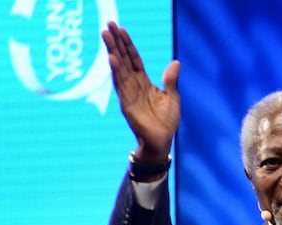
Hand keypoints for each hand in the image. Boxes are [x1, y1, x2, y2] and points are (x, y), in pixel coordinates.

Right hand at [101, 21, 179, 160]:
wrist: (162, 141)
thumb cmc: (166, 121)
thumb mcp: (172, 97)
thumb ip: (171, 80)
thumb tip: (176, 62)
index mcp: (144, 82)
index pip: (134, 59)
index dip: (128, 44)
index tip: (121, 29)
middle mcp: (134, 85)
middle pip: (123, 59)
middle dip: (116, 42)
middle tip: (107, 25)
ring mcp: (129, 93)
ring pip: (119, 68)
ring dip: (112, 51)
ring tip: (106, 36)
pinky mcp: (127, 103)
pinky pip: (121, 84)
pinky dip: (116, 71)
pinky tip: (112, 58)